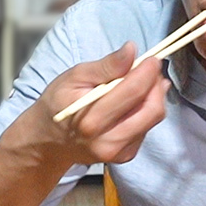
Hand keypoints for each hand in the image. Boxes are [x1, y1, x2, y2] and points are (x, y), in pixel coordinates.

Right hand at [33, 43, 170, 165]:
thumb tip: (131, 50)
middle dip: (156, 85)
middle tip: (150, 69)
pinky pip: (147, 128)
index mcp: (91, 120)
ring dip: (154, 96)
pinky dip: (146, 110)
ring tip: (141, 82)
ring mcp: (118, 152)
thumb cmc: (58, 103)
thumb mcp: (74, 77)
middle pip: (152, 110)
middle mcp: (107, 141)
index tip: (152, 58)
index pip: (133, 92)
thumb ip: (105, 66)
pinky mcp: (125, 156)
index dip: (148, 71)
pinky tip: (134, 102)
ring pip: (153, 118)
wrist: (49, 140)